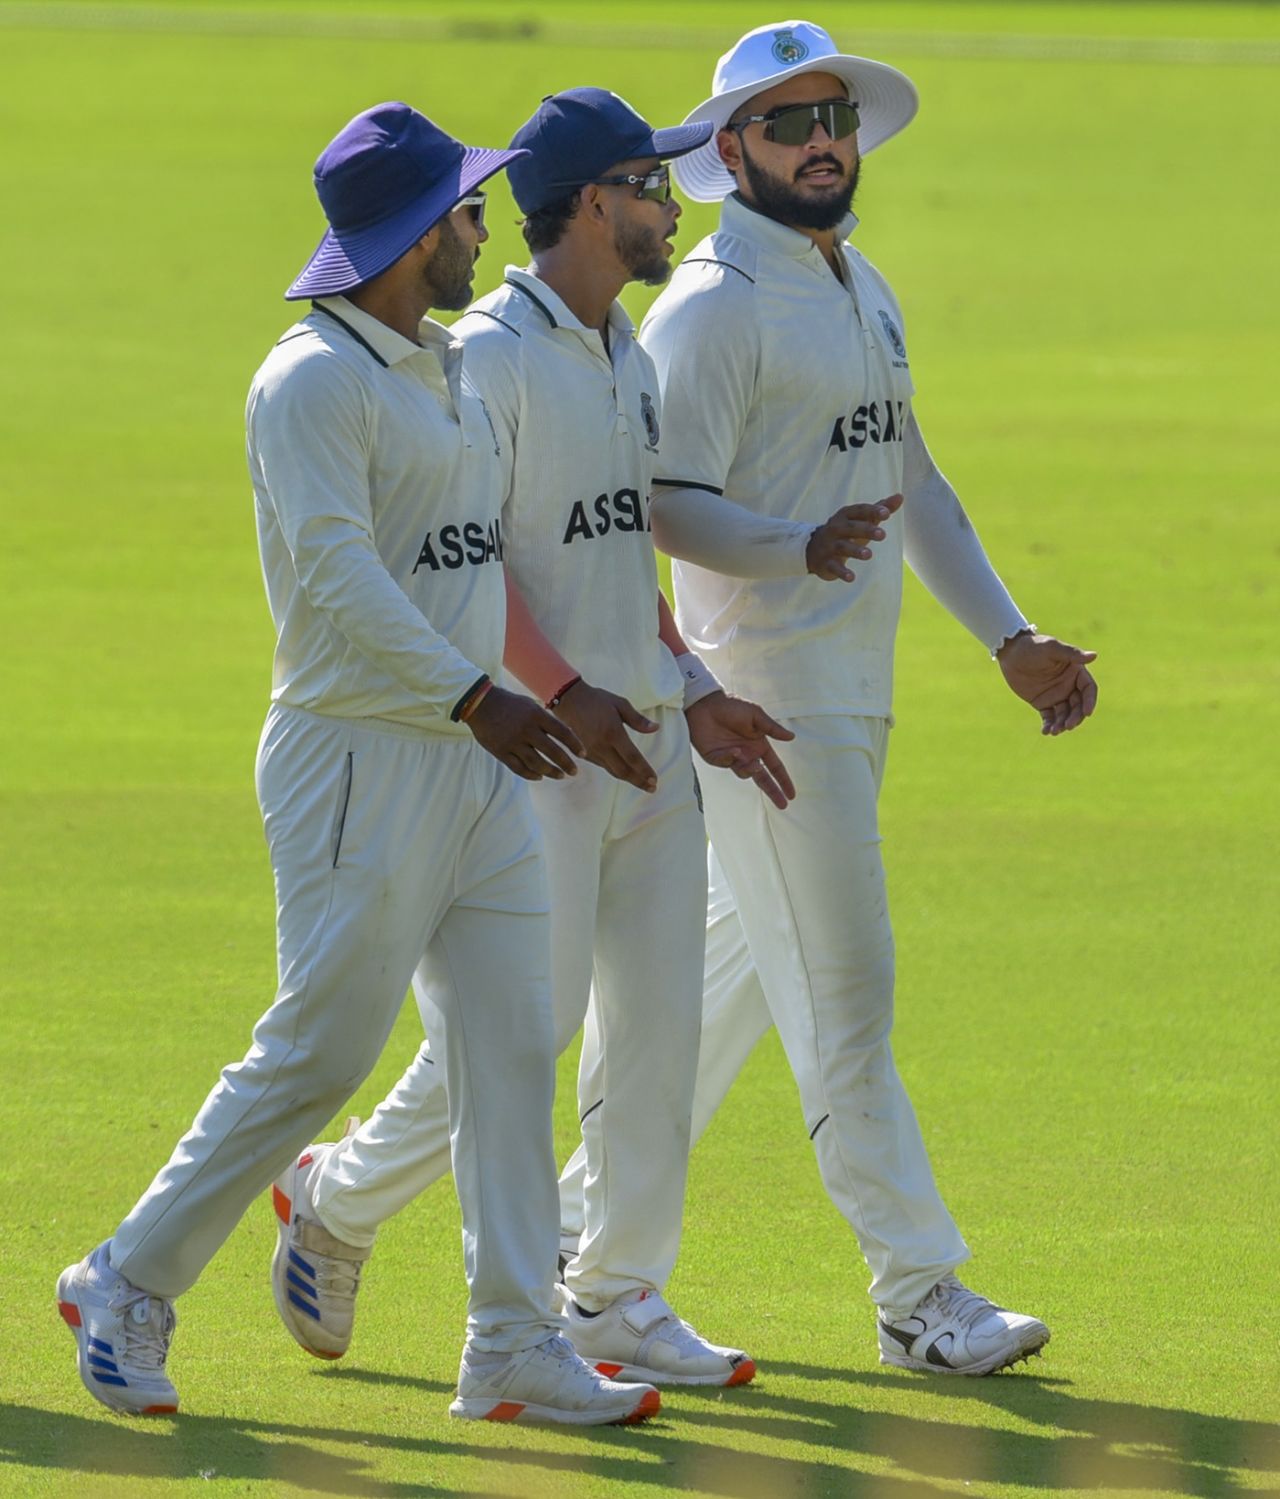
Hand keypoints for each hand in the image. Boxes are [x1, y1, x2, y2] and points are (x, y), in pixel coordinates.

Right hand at [465, 685, 583, 779]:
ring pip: (537, 763)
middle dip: (566, 764)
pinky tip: (540, 777)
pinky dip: (531, 775)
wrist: (480, 704)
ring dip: (551, 772)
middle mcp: (527, 729)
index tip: (583, 754)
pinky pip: (519, 768)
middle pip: (552, 751)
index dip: (575, 745)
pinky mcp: (501, 752)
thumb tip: (566, 735)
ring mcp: (513, 742)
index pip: (562, 732)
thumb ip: (546, 720)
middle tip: (574, 772)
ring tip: (560, 776)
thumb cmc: (510, 704)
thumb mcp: (531, 705)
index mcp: (537, 715)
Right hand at [552, 680, 658, 792]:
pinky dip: (617, 772)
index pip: (632, 757)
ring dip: (629, 779)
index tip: (655, 781)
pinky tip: (625, 773)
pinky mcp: (585, 754)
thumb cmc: (596, 700)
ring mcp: (591, 751)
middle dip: (639, 781)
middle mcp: (601, 745)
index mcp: (612, 732)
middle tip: (653, 788)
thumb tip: (656, 728)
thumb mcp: (619, 704)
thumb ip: (637, 719)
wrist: (568, 700)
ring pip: (613, 771)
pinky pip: (604, 766)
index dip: (644, 771)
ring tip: (642, 784)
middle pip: (623, 770)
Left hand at [686, 692, 795, 809]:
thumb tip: (792, 737)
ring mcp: (732, 757)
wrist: (706, 704)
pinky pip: (726, 763)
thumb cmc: (732, 706)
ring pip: (744, 772)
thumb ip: (772, 728)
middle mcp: (747, 754)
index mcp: (759, 745)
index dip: (783, 780)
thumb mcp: (756, 715)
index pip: (775, 767)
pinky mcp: (716, 757)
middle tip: (782, 804)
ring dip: (750, 769)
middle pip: (762, 778)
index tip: (792, 795)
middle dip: (773, 791)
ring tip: (753, 763)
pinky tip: (733, 750)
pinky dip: (730, 758)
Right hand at [806, 493, 903, 581]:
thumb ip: (880, 509)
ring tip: (869, 555)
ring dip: (855, 550)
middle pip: (851, 528)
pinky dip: (842, 572)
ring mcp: (829, 546)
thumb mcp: (861, 520)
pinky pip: (834, 567)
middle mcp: (836, 529)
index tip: (887, 513)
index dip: (872, 511)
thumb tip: (900, 496)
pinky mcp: (826, 563)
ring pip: (843, 547)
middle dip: (866, 530)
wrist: (813, 549)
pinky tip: (852, 578)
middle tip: (883, 535)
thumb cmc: (845, 532)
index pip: (859, 511)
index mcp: (845, 516)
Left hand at [997, 632, 1098, 735]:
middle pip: (1078, 705)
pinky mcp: (1043, 703)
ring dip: (1062, 724)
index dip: (1090, 701)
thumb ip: (1072, 654)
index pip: (1088, 689)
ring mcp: (1056, 695)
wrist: (1011, 653)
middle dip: (1075, 717)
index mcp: (1076, 672)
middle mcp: (1069, 685)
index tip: (1087, 712)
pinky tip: (1046, 732)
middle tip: (1068, 725)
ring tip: (1055, 731)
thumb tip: (1094, 655)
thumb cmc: (1033, 646)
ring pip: (1064, 714)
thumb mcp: (1052, 648)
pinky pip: (1049, 717)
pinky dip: (1049, 725)